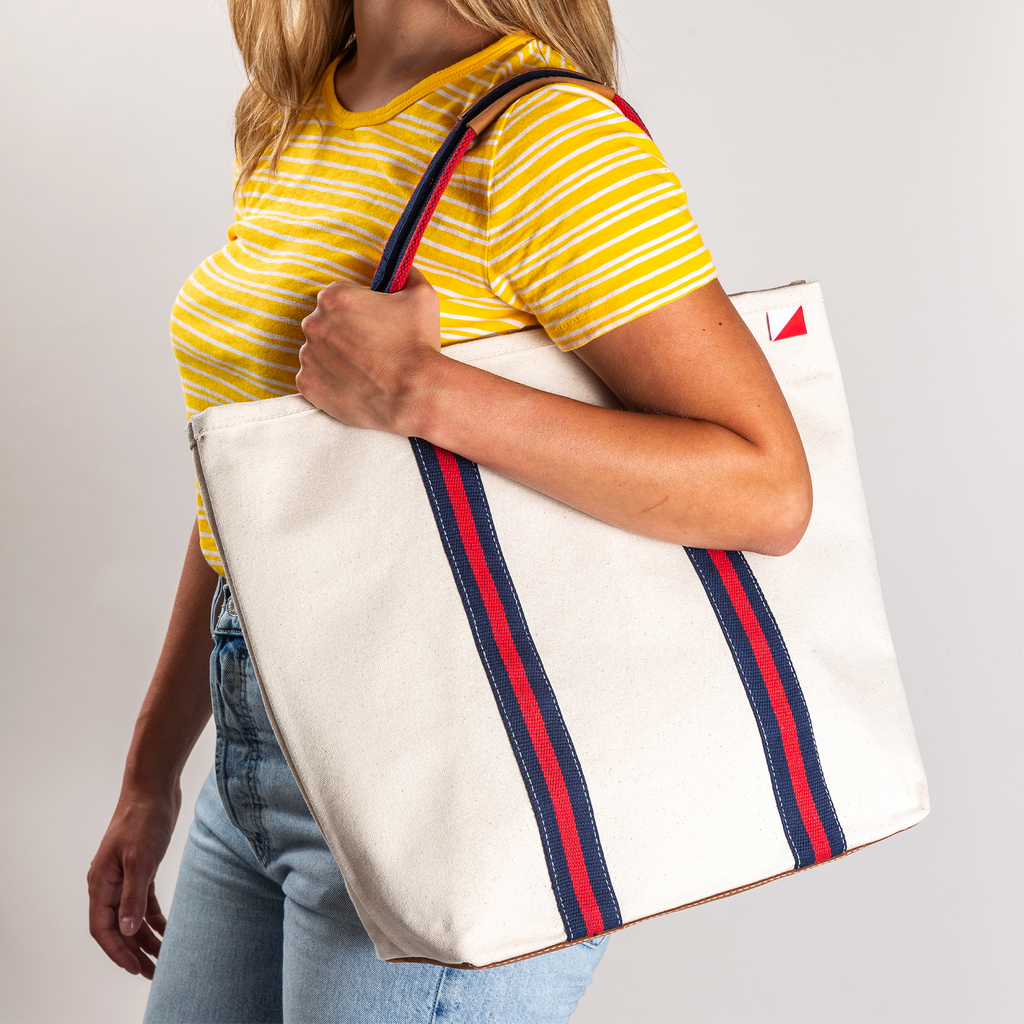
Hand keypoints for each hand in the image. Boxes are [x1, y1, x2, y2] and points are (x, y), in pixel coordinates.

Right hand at [88, 787, 178, 978]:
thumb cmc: (144, 819)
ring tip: (163, 957)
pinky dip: (154, 917)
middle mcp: (109, 883)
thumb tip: (127, 930)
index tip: (135, 969)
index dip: (117, 952)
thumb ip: (133, 896)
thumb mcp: (141, 860)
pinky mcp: (142, 867)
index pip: (102, 928)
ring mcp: (124, 875)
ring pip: (132, 916)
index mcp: (101, 883)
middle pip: (117, 927)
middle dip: (133, 951)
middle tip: (153, 973)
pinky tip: (168, 930)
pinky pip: (144, 901)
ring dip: (146, 937)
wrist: (154, 787)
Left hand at [297, 267, 445, 434]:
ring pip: (318, 352)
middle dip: (344, 334)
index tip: (374, 326)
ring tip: (365, 370)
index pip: (339, 298)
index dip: (359, 312)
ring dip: (336, 358)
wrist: (414, 395)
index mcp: (334, 297)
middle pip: (325, 324)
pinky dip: (329, 382)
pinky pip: (313, 379)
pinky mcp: (307, 385)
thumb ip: (407, 274)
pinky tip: (354, 385)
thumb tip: (403, 268)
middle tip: (371, 350)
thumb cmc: (418, 345)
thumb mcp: (422, 296)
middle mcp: (313, 323)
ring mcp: (307, 356)